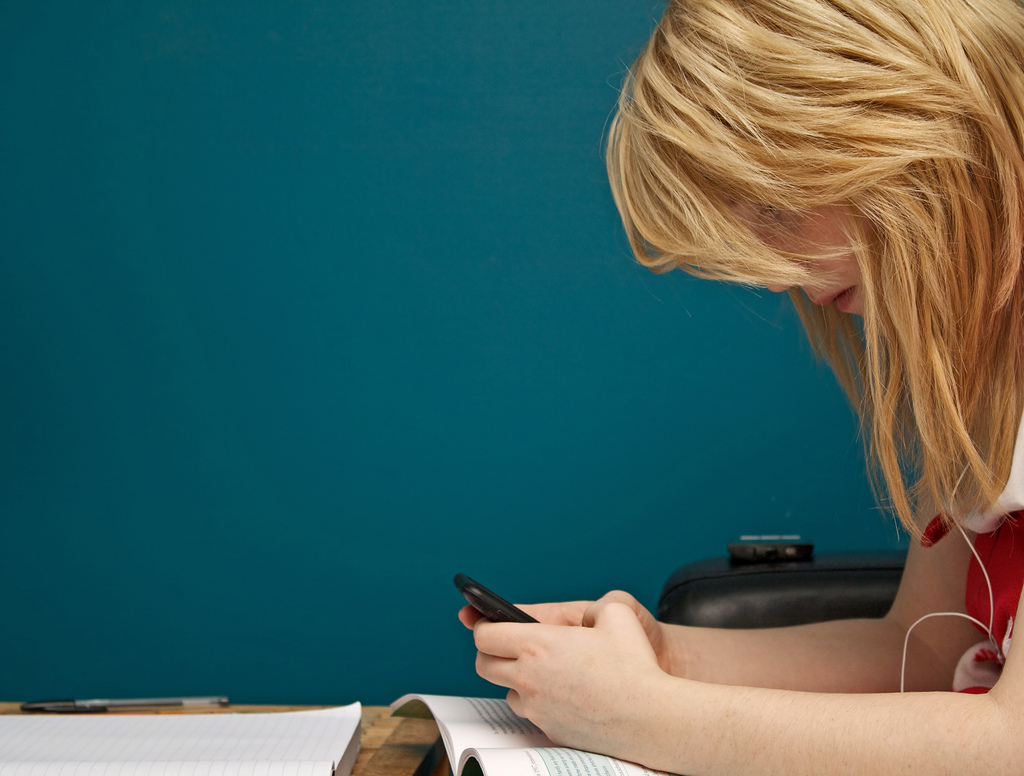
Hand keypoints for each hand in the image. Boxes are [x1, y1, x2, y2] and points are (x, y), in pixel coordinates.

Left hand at [470, 593, 670, 755]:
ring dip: (515, 679)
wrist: (649, 717)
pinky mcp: (549, 729)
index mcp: (538, 645)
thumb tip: (587, 616)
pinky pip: (531, 712)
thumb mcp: (617, 614)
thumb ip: (594, 607)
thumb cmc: (634, 666)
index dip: (484, 625)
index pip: (485, 635)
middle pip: (483, 665)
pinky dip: (537, 701)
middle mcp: (529, 677)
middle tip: (505, 645)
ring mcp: (537, 707)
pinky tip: (560, 693)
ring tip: (540, 670)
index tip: (490, 622)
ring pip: (506, 690)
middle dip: (489, 652)